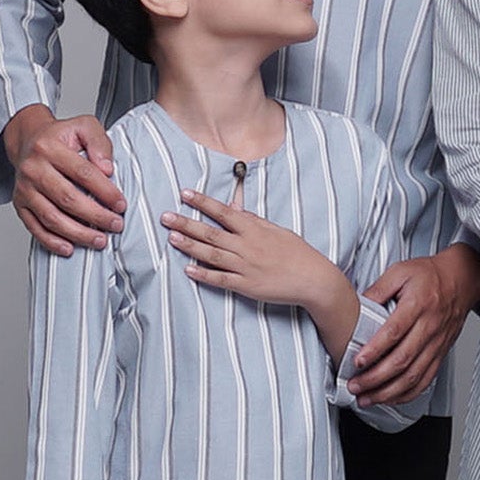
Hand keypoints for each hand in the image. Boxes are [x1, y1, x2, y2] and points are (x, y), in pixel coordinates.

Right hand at [5, 104, 123, 254]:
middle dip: (95, 216)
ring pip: (51, 217)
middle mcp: (32, 169)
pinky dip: (51, 242)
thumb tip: (107, 168)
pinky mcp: (19, 204)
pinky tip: (69, 248)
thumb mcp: (84, 127)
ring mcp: (24, 189)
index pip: (82, 173)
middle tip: (116, 225)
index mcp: (49, 148)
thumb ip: (99, 142)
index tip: (121, 204)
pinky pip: (34, 227)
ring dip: (78, 233)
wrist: (28, 140)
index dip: (104, 191)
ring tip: (100, 240)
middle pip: (67, 199)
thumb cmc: (61, 137)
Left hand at [162, 189, 329, 302]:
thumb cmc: (297, 253)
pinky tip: (188, 270)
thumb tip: (234, 209)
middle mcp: (247, 247)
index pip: (224, 212)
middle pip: (211, 233)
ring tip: (172, 238)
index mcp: (255, 230)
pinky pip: (221, 279)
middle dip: (186, 224)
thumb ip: (253, 221)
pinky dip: (204, 275)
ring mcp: (246, 267)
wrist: (313, 279)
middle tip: (165, 216)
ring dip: (190, 246)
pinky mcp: (247, 286)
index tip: (185, 194)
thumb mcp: (277, 231)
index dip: (203, 203)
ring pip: (212, 254)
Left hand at [350, 245, 479, 405]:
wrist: (462, 280)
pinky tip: (390, 398)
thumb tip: (355, 307)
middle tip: (354, 386)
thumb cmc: (430, 275)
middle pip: (402, 360)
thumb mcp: (400, 272)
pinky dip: (407, 394)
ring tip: (367, 398)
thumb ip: (378, 289)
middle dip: (375, 378)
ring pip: (413, 375)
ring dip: (388, 392)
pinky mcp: (440, 353)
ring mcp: (437, 343)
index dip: (375, 349)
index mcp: (418, 304)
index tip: (357, 362)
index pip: (395, 332)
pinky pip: (425, 379)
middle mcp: (429, 327)